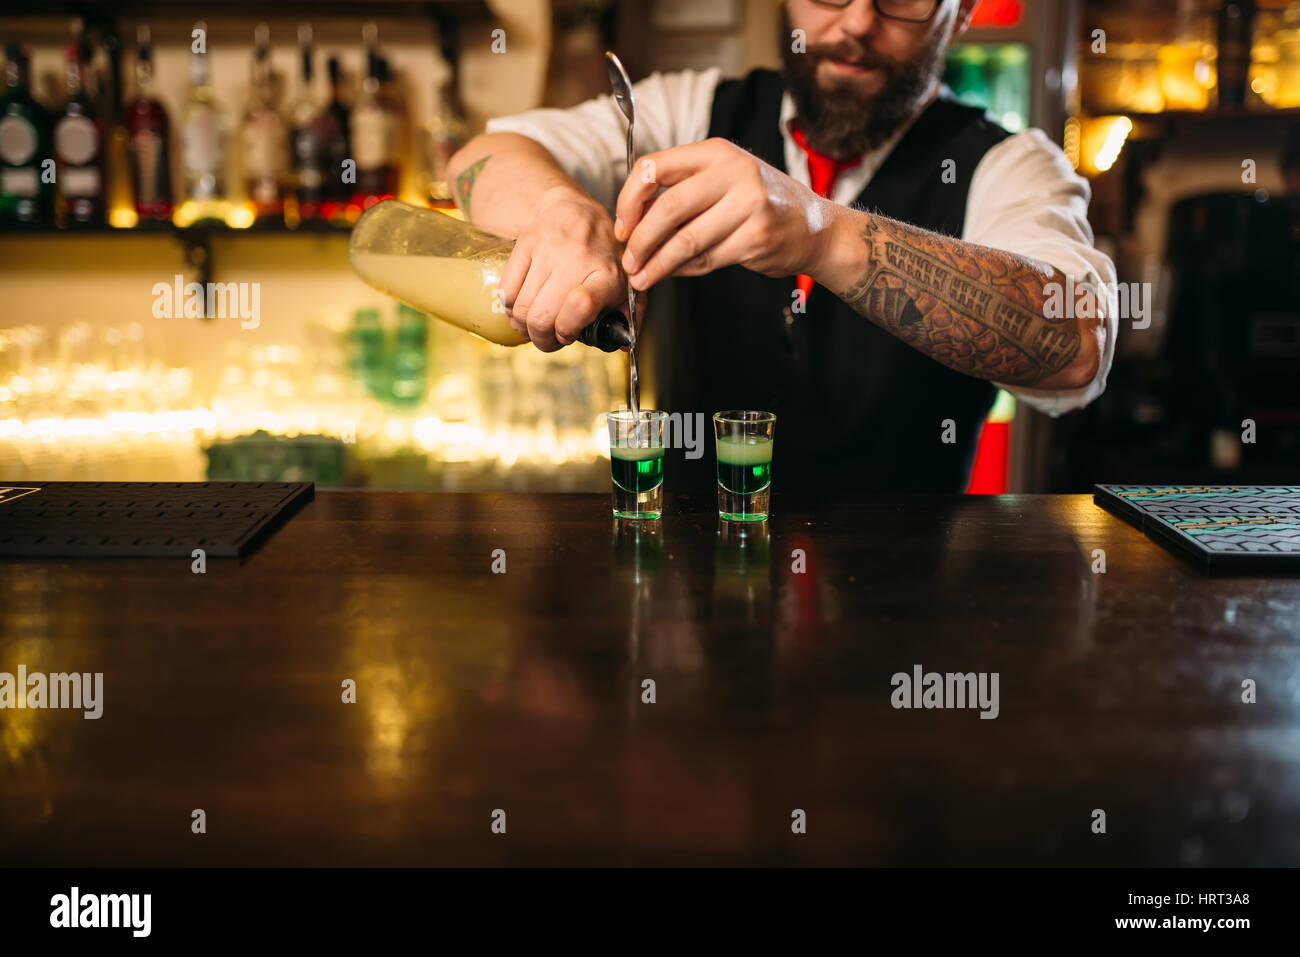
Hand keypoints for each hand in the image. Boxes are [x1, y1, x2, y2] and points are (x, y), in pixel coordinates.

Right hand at [498, 185, 630, 352]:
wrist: (578, 210)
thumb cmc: (605, 254)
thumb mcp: (628, 283)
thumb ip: (630, 316)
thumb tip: (622, 344)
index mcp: (607, 274)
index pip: (580, 306)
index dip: (567, 331)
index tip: (568, 335)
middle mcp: (577, 259)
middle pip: (541, 316)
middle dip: (542, 339)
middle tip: (549, 338)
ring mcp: (548, 250)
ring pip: (521, 308)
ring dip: (524, 327)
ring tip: (535, 325)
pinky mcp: (525, 244)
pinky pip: (506, 291)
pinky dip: (509, 309)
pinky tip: (521, 309)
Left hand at [614, 137, 837, 290]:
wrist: (816, 227)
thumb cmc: (760, 205)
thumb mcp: (723, 181)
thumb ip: (682, 193)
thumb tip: (631, 223)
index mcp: (716, 151)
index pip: (654, 167)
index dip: (629, 200)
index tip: (622, 226)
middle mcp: (734, 171)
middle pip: (668, 207)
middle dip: (640, 240)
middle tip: (628, 261)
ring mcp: (749, 204)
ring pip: (685, 238)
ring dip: (657, 263)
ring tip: (641, 277)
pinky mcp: (756, 237)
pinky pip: (706, 258)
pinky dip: (684, 270)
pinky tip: (673, 273)